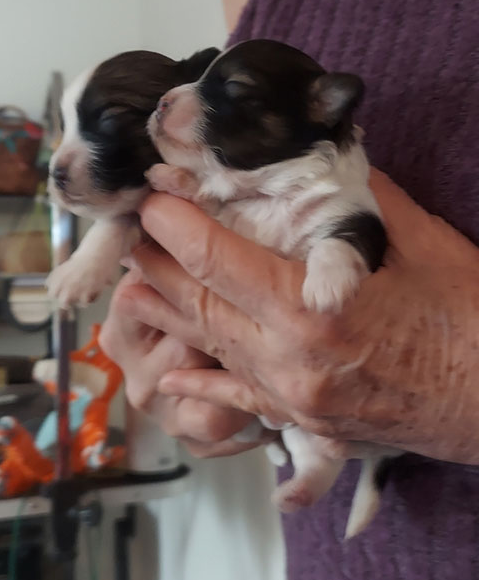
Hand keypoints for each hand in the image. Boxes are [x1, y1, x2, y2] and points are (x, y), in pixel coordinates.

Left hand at [110, 168, 478, 463]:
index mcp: (314, 311)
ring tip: (135, 282)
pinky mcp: (307, 421)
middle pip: (202, 305)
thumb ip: (357, 200)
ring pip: (212, 350)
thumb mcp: (418, 243)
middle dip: (160, 264)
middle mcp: (291, 362)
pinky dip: (202, 383)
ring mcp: (295, 400)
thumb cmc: (471, 319)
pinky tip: (171, 375)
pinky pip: (240, 401)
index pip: (218, 261)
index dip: (176, 225)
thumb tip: (321, 158)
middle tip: (134, 231)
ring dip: (169, 313)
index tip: (152, 198)